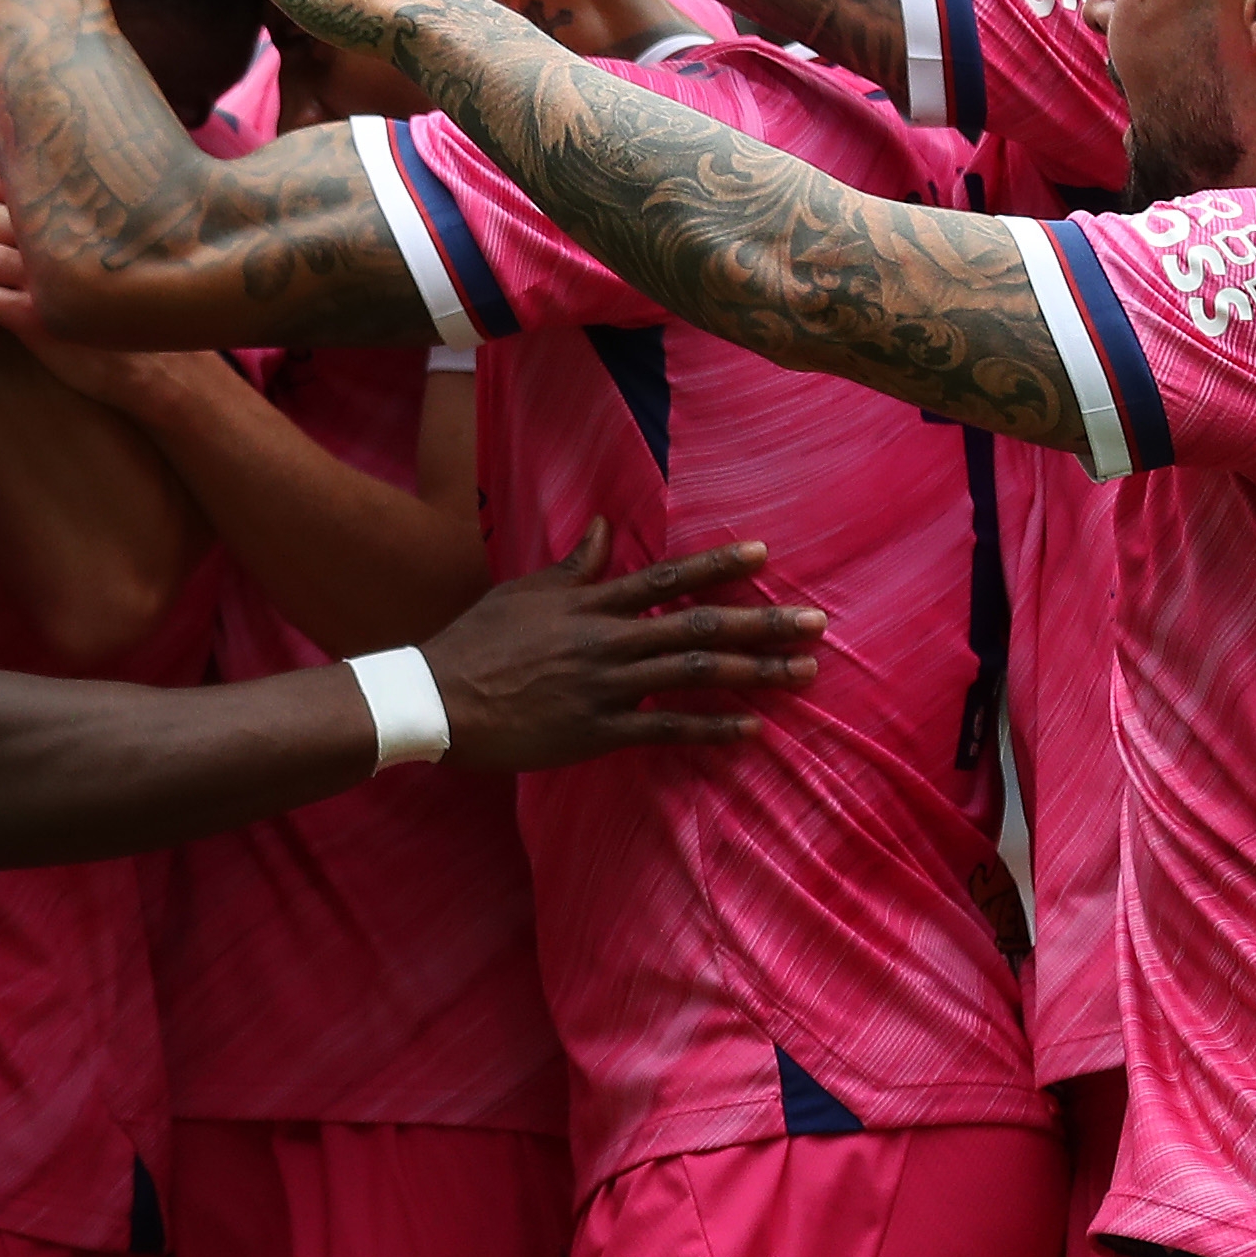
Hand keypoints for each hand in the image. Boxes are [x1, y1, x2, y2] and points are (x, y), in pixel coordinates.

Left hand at [0, 169, 188, 412]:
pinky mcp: (37, 318)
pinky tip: (12, 302)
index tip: (10, 206)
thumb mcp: (101, 225)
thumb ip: (52, 191)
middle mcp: (55, 233)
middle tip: (7, 247)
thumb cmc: (123, 280)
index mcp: (69, 203)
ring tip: (7, 276)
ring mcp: (46, 276)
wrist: (155, 357)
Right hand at [416, 524, 821, 769]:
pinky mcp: (598, 730)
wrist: (439, 699)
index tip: (764, 552)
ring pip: (695, 672)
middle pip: (700, 623)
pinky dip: (712, 726)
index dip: (719, 563)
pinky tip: (751, 728)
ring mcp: (607, 686)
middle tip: (816, 623)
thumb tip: (609, 526)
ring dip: (754, 672)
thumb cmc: (477, 642)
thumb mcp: (526, 591)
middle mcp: (609, 639)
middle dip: (763, 621)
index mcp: (592, 603)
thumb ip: (576, 565)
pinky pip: (666, 727)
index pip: (668, 576)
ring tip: (802, 672)